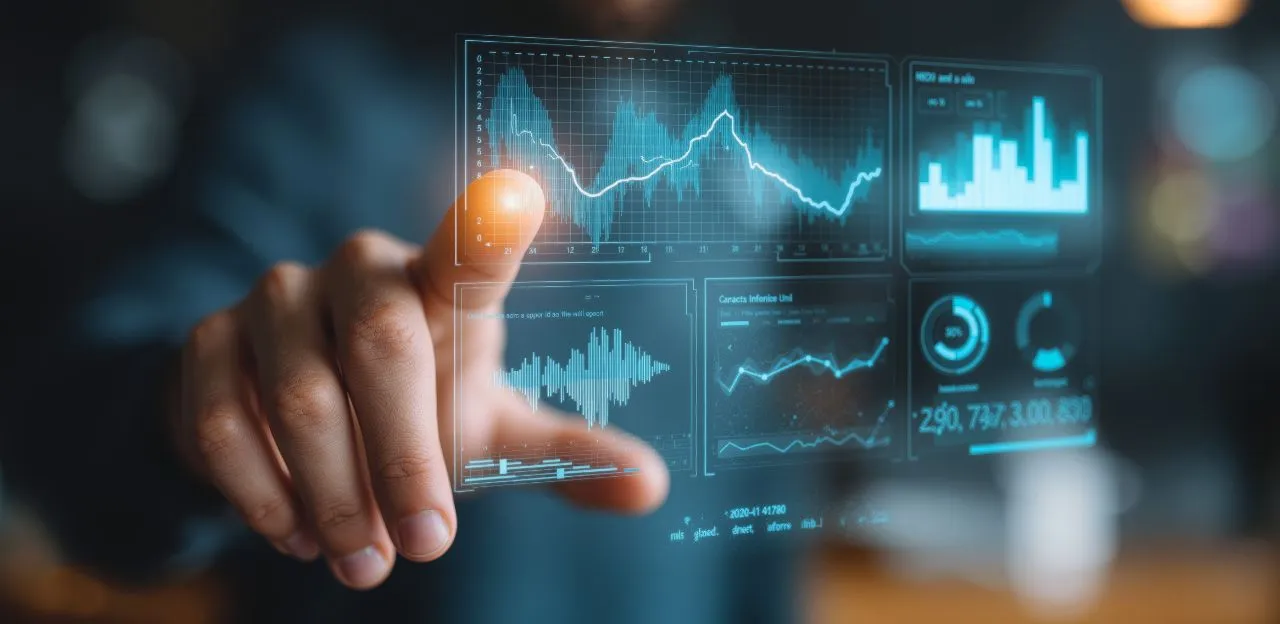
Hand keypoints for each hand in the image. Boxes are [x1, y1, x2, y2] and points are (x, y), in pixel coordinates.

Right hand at [175, 170, 668, 588]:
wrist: (292, 423)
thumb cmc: (413, 414)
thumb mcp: (489, 433)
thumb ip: (561, 454)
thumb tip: (651, 486)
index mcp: (437, 285)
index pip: (468, 253)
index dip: (489, 231)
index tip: (520, 200)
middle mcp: (357, 271)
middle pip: (383, 346)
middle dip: (406, 458)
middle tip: (425, 545)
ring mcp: (276, 300)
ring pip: (301, 396)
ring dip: (335, 494)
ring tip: (363, 559)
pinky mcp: (205, 345)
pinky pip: (223, 424)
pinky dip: (262, 494)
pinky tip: (293, 531)